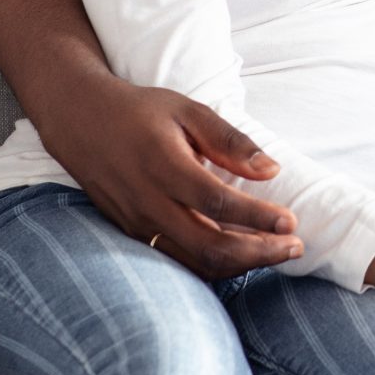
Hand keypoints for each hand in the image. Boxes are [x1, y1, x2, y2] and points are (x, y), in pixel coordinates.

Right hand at [40, 76, 306, 279]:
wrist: (79, 121)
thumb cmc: (140, 112)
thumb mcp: (188, 110)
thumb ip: (230, 140)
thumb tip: (272, 170)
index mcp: (163, 165)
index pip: (217, 202)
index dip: (257, 217)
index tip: (292, 222)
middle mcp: (148, 202)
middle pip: (209, 245)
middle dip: (258, 252)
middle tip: (295, 246)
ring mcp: (137, 223)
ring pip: (194, 261)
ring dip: (240, 264)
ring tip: (276, 252)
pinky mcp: (132, 234)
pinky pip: (178, 260)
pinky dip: (213, 264)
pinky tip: (242, 254)